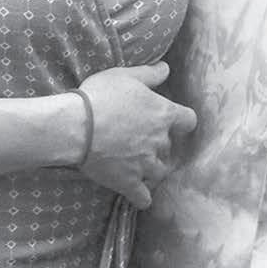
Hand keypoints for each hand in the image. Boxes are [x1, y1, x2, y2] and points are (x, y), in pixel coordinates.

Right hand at [78, 61, 196, 210]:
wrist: (77, 127)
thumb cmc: (101, 96)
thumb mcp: (125, 76)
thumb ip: (149, 74)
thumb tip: (167, 69)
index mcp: (163, 114)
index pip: (189, 120)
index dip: (180, 121)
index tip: (171, 122)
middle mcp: (160, 141)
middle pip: (170, 147)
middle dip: (158, 145)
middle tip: (141, 141)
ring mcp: (146, 165)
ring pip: (159, 171)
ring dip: (151, 169)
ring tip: (138, 165)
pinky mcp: (129, 183)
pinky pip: (144, 198)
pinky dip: (142, 197)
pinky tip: (137, 194)